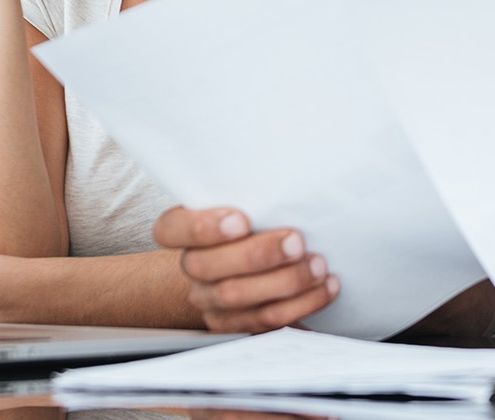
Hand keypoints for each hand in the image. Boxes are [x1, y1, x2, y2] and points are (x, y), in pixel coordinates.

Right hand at [152, 207, 339, 331]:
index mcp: (183, 230)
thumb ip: (253, 193)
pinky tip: (324, 286)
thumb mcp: (248, 200)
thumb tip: (288, 170)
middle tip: (296, 241)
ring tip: (318, 265)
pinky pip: (265, 320)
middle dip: (258, 255)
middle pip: (207, 267)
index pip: (170, 230)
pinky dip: (301, 303)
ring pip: (238, 296)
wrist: (252, 262)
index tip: (241, 220)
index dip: (202, 228)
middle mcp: (192, 267)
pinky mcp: (236, 325)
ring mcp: (211, 300)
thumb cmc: (256, 220)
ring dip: (286, 281)